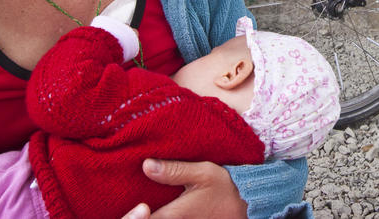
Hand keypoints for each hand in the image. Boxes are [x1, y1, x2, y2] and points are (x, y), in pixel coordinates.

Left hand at [120, 159, 247, 218]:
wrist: (247, 204)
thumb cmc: (226, 188)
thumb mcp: (202, 172)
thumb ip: (174, 171)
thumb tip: (146, 165)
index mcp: (172, 216)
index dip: (131, 214)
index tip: (132, 202)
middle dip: (136, 214)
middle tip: (131, 201)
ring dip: (147, 214)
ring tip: (139, 202)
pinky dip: (156, 214)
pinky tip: (152, 204)